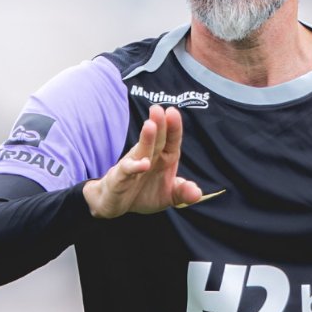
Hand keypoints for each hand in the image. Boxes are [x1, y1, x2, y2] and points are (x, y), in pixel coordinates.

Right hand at [82, 105, 202, 217]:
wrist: (115, 203)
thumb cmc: (143, 193)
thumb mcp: (168, 196)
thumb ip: (182, 192)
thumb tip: (196, 193)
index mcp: (163, 158)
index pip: (171, 140)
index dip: (173, 127)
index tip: (173, 112)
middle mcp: (148, 157)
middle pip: (156, 140)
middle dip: (159, 125)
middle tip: (158, 109)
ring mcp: (133, 166)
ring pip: (141, 150)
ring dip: (146, 139)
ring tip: (150, 125)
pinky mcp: (120, 178)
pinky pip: (127, 170)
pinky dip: (134, 167)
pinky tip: (143, 164)